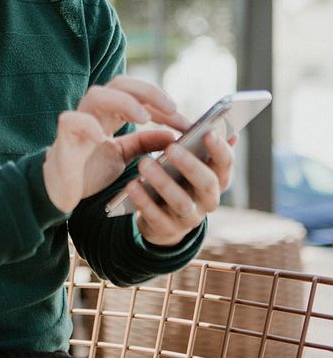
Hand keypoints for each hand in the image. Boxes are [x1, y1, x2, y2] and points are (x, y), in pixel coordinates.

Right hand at [43, 77, 189, 212]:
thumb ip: (145, 143)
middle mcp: (95, 111)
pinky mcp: (63, 137)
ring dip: (123, 102)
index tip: (186, 122)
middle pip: (120, 84)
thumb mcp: (124, 155)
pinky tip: (103, 137)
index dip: (163, 104)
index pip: (138, 94)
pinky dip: (88, 125)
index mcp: (110, 113)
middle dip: (148, 92)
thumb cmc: (89, 169)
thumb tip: (173, 135)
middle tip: (172, 108)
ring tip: (144, 117)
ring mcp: (78, 121)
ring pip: (98, 95)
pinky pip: (72, 121)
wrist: (61, 191)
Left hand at [126, 130, 234, 245]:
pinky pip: (156, 216)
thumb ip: (199, 148)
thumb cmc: (178, 183)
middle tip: (171, 148)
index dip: (220, 150)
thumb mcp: (189, 166)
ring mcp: (189, 218)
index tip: (208, 132)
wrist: (162, 222)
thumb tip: (219, 127)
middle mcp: (208, 201)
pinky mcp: (167, 230)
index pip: (225, 165)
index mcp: (216, 180)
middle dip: (190, 165)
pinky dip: (143, 201)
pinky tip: (132, 186)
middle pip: (207, 183)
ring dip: (163, 182)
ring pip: (182, 202)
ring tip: (144, 164)